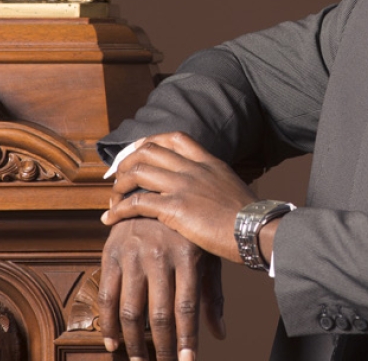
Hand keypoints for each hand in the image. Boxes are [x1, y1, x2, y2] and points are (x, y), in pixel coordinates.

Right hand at [99, 218, 224, 360]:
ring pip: (131, 311)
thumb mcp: (205, 254)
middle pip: (159, 315)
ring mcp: (133, 255)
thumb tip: (220, 334)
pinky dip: (108, 325)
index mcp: (188, 256)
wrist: (154, 190)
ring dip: (135, 343)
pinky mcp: (111, 254)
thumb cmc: (187, 229)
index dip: (187, 339)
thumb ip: (212, 295)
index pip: (186, 307)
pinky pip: (107, 296)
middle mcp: (159, 255)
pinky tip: (114, 344)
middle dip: (163, 348)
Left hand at [102, 132, 259, 263]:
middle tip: (116, 178)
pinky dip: (117, 210)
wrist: (257, 230)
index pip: (175, 138)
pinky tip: (109, 220)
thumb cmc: (249, 219)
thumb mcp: (233, 189)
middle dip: (126, 162)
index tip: (136, 154)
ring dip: (118, 185)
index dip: (149, 142)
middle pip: (149, 151)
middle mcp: (193, 168)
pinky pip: (136, 203)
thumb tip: (209, 192)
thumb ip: (215, 184)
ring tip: (112, 200)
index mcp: (208, 162)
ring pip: (137, 172)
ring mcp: (183, 186)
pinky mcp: (176, 208)